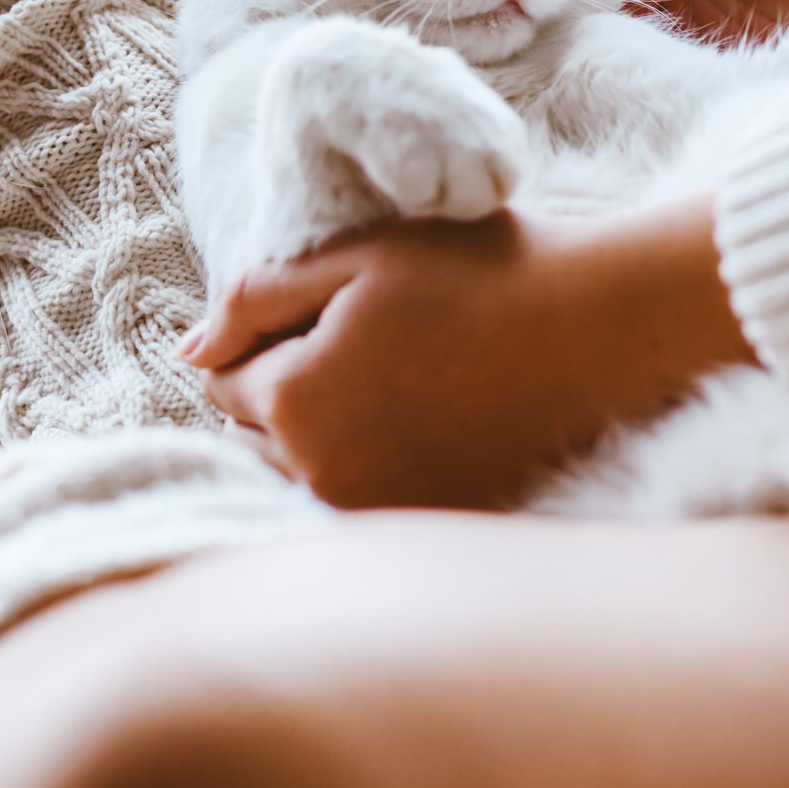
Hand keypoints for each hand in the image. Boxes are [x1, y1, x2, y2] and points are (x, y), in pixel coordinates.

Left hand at [177, 197, 754, 509]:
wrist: (600, 331)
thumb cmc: (480, 277)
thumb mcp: (354, 258)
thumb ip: (255, 298)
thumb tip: (188, 352)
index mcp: (294, 403)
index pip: (223, 384)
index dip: (265, 339)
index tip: (330, 312)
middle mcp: (323, 477)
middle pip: (257, 439)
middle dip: (286, 394)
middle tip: (368, 344)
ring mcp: (378, 515)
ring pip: (303, 476)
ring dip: (327, 436)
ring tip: (401, 384)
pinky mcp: (427, 530)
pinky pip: (362, 501)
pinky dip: (375, 469)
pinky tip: (429, 424)